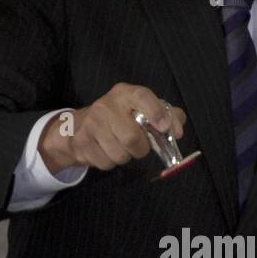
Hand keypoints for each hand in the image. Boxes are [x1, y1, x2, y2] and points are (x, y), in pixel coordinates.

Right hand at [38, 83, 186, 173]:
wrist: (80, 126)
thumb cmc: (119, 118)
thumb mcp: (142, 109)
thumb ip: (167, 115)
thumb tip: (177, 130)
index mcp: (124, 94)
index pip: (142, 97)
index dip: (156, 112)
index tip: (164, 128)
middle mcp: (106, 105)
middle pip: (132, 137)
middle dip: (141, 148)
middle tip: (139, 145)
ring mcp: (91, 124)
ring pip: (119, 154)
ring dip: (125, 157)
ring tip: (120, 146)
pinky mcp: (81, 142)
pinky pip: (106, 163)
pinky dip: (110, 163)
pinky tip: (106, 151)